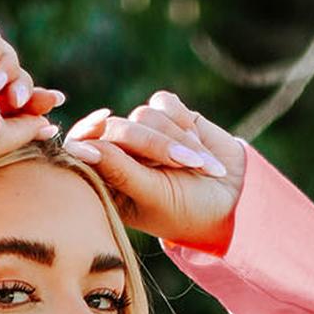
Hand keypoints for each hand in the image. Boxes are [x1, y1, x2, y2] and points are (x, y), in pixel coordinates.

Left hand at [62, 92, 245, 251]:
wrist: (234, 199)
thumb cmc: (189, 211)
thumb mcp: (153, 197)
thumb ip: (118, 170)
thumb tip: (80, 146)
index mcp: (109, 184)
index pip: (84, 148)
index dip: (91, 133)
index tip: (102, 125)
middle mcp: (122, 157)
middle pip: (118, 129)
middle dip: (154, 145)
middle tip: (183, 164)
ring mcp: (145, 135)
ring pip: (144, 115)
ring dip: (176, 138)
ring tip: (198, 164)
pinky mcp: (167, 116)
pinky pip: (164, 103)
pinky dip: (183, 122)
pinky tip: (198, 146)